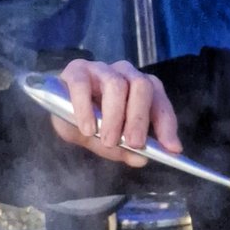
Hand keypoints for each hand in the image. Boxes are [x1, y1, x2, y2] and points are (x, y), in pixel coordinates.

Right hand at [50, 59, 181, 166]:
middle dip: (140, 119)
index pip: (160, 103)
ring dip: (114, 117)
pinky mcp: (76, 70)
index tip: (171, 149)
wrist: (58, 108)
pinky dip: (85, 109)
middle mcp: (125, 74)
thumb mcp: (111, 141)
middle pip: (141, 87)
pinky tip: (86, 128)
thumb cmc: (92, 122)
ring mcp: (101, 69)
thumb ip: (125, 149)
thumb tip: (140, 159)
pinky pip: (82, 85)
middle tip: (135, 143)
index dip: (167, 126)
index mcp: (141, 89)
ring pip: (116, 85)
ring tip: (108, 141)